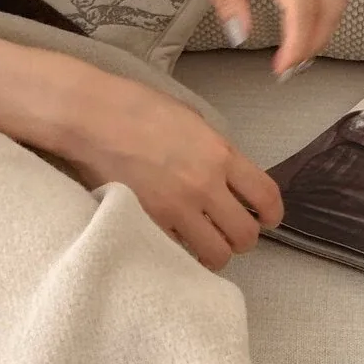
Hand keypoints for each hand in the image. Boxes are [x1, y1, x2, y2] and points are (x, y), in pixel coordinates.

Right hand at [61, 69, 282, 270]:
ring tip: (204, 242)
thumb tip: (234, 180)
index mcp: (220, 154)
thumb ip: (217, 154)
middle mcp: (204, 184)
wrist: (90, 116)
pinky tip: (176, 239)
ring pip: (216, 254)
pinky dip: (182, 252)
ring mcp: (175, 208)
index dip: (273, 215)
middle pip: (246, 235)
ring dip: (215, 252)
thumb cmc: (137, 109)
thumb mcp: (192, 122)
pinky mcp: (148, 223)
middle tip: (230, 232)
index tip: (268, 220)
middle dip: (244, 238)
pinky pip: (179, 252)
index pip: (267, 197)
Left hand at [172, 0, 347, 78]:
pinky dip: (324, 4)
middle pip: (332, 1)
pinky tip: (303, 18)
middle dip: (316, 41)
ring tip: (297, 49)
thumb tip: (240, 34)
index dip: (297, 41)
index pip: (301, 3)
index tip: (281, 66)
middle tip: (288, 66)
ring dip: (325, 25)